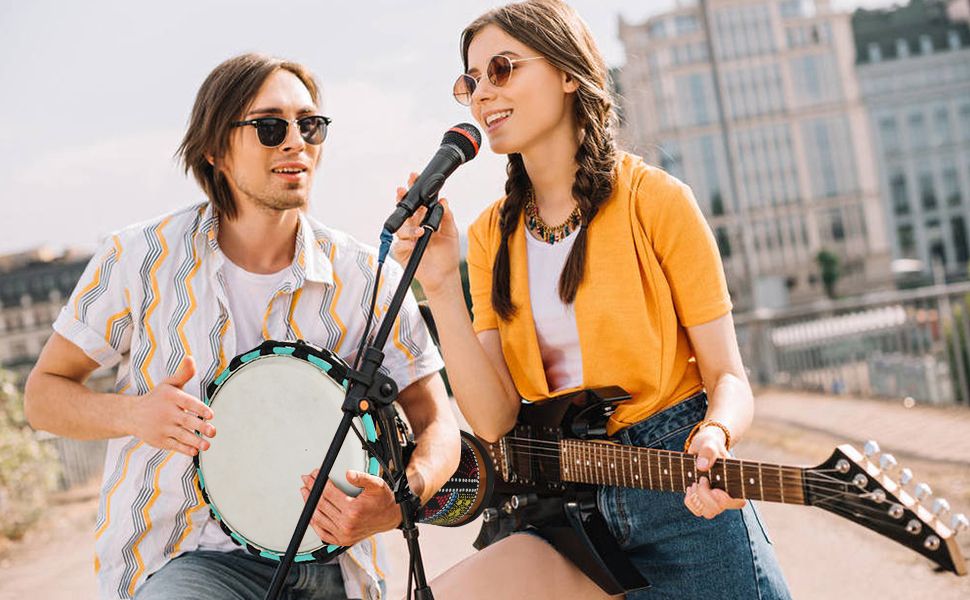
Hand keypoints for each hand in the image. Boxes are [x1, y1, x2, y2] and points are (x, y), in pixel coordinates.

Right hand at [127, 356, 214, 456]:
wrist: (132, 415)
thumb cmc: (158, 398)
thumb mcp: (169, 384)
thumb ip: (184, 373)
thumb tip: (191, 358)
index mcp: (171, 398)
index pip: (188, 402)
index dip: (199, 408)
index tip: (211, 414)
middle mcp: (167, 413)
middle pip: (186, 420)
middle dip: (200, 427)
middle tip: (213, 431)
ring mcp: (163, 428)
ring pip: (181, 435)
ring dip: (195, 441)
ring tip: (207, 445)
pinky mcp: (160, 440)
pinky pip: (174, 445)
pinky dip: (184, 449)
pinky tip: (195, 451)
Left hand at [300, 469, 401, 546]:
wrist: (390, 517)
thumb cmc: (383, 501)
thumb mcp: (377, 484)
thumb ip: (362, 478)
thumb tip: (348, 474)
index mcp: (354, 510)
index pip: (328, 493)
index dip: (319, 481)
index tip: (315, 474)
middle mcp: (347, 524)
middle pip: (321, 504)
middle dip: (311, 490)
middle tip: (307, 481)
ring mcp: (344, 535)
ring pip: (318, 518)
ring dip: (309, 504)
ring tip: (306, 493)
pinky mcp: (343, 541)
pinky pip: (322, 533)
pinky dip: (314, 523)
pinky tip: (311, 513)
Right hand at [391, 172, 460, 294]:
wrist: (444, 275)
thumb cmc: (447, 254)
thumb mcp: (451, 233)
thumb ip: (447, 217)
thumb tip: (444, 201)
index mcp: (425, 219)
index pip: (419, 201)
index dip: (415, 189)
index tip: (414, 177)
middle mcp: (414, 226)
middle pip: (405, 209)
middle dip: (402, 199)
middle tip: (402, 190)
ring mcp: (407, 238)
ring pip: (402, 227)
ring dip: (410, 228)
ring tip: (421, 232)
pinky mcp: (402, 252)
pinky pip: (399, 245)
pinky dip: (406, 244)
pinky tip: (414, 244)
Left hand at [683, 426, 744, 518]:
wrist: (702, 448)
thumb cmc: (709, 445)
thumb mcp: (709, 444)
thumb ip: (708, 451)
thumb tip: (702, 465)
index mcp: (735, 482)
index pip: (738, 502)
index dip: (726, 501)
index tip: (715, 490)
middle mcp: (727, 494)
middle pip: (718, 509)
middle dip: (704, 495)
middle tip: (701, 479)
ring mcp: (716, 501)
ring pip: (707, 512)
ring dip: (696, 498)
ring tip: (694, 482)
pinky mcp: (704, 502)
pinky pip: (696, 510)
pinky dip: (690, 500)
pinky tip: (690, 487)